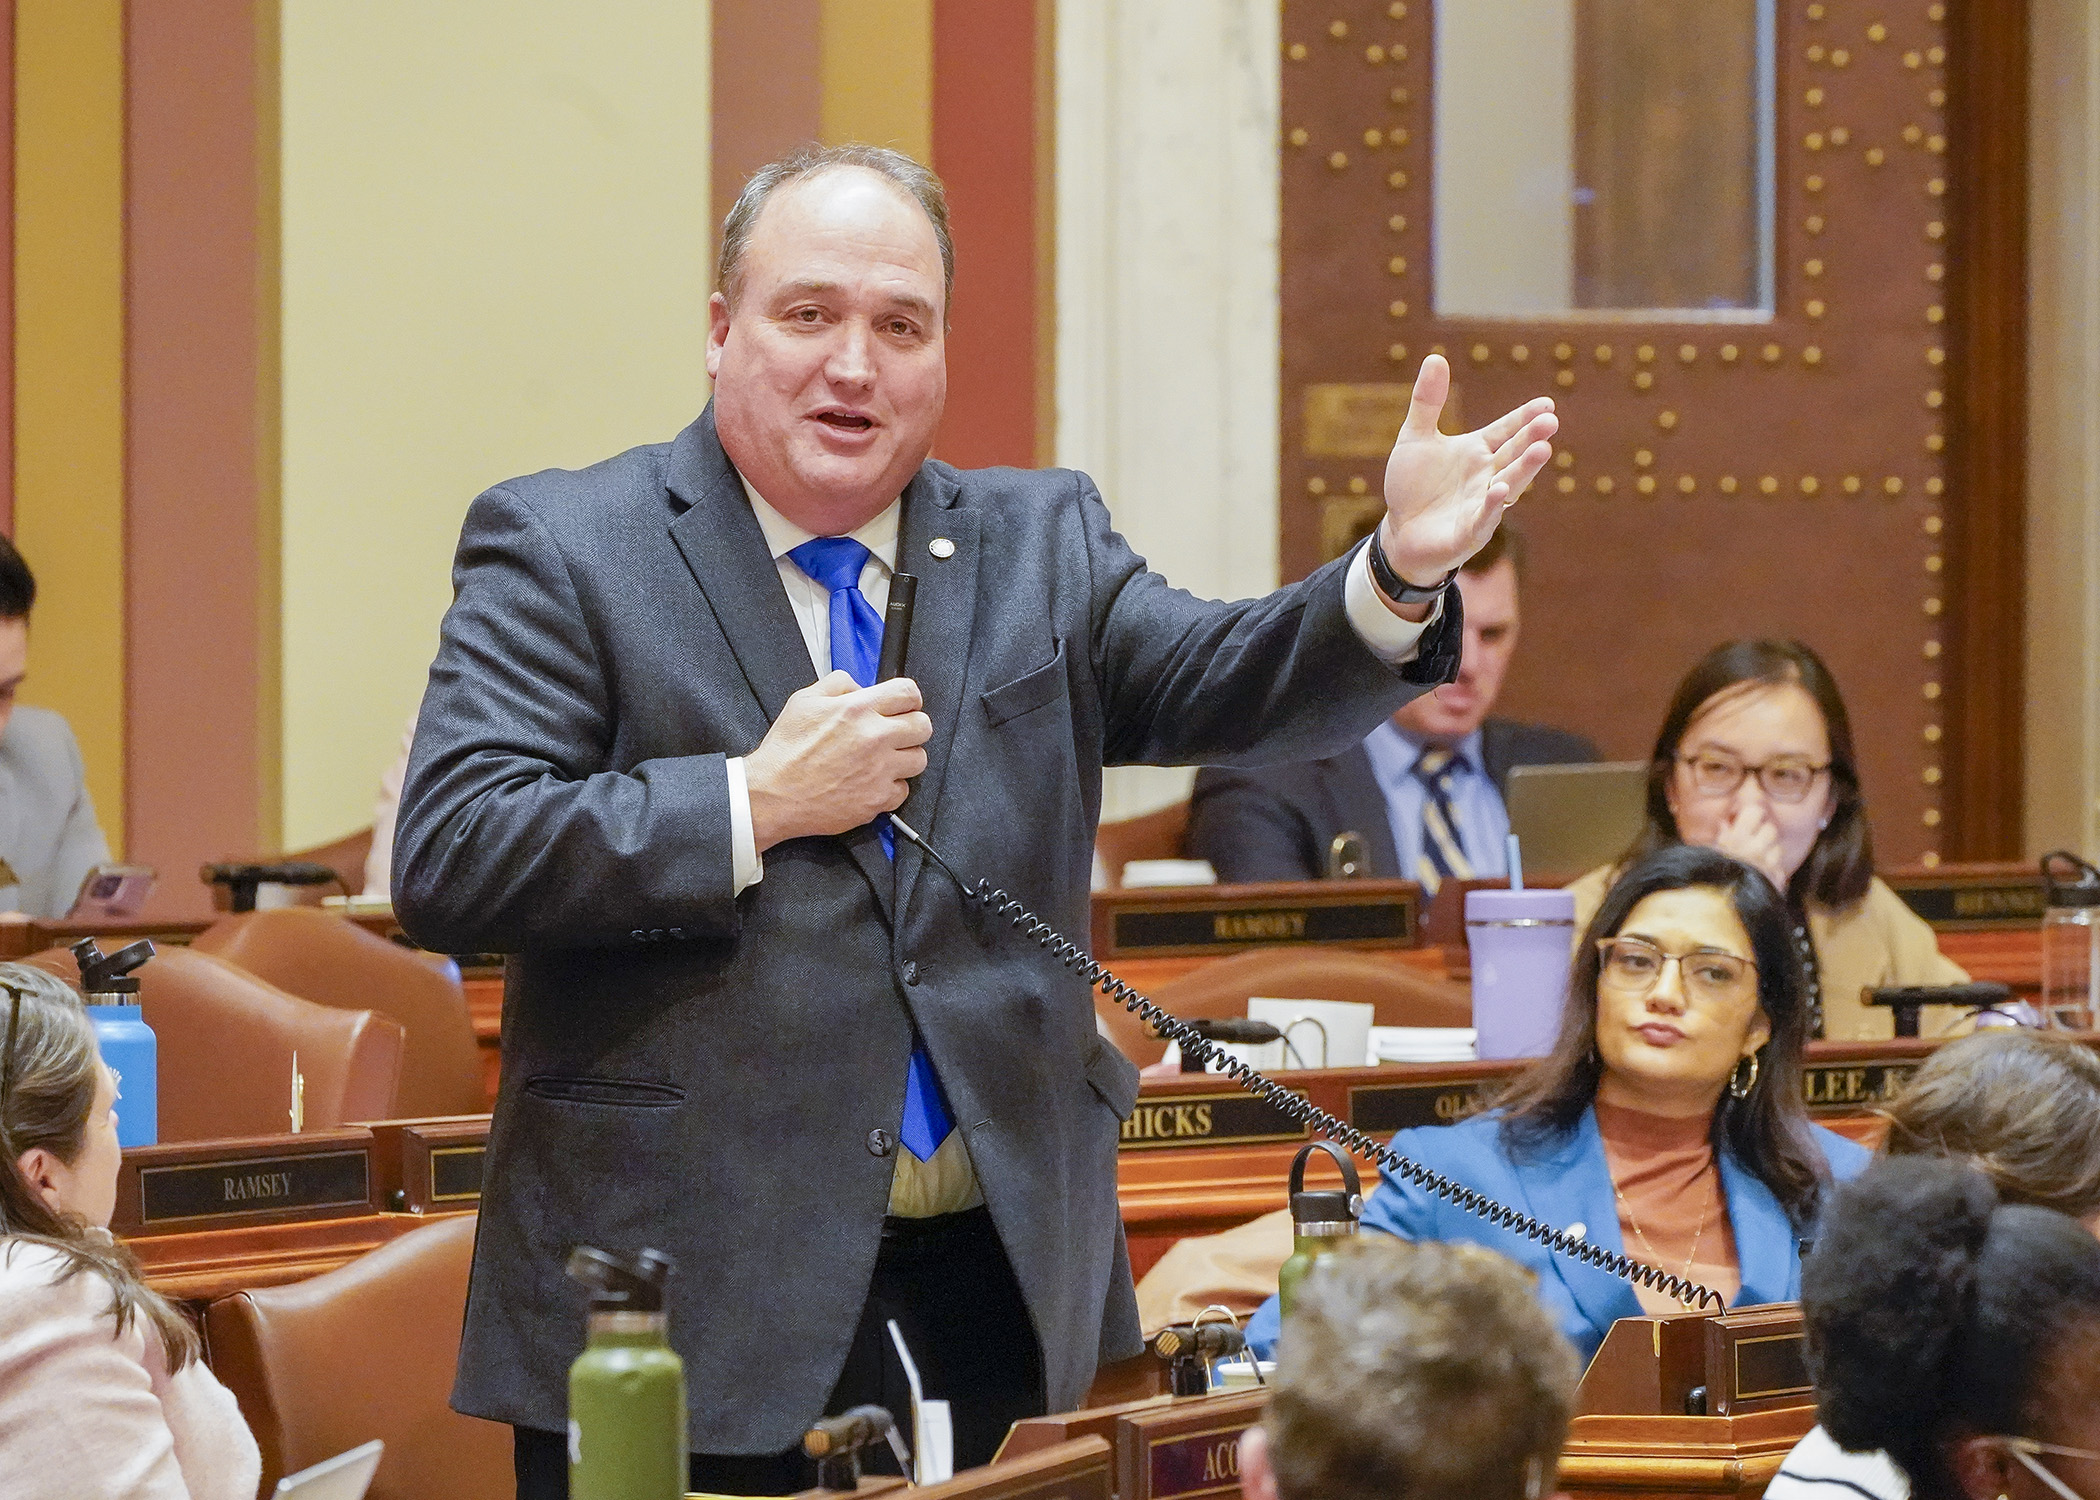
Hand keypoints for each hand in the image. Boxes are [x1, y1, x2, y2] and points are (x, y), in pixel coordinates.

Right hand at [745, 672, 930, 851]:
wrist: (773, 794)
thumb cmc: (785, 751)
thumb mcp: (804, 700)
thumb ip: (838, 684)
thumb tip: (861, 687)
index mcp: (857, 709)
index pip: (909, 693)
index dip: (909, 698)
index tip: (904, 705)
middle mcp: (874, 738)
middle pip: (923, 726)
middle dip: (911, 726)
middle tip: (895, 733)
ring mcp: (879, 771)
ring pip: (919, 759)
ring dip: (904, 758)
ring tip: (882, 760)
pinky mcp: (877, 799)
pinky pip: (903, 790)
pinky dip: (890, 788)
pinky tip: (871, 783)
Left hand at [1377, 354, 1557, 596]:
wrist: (1399, 531)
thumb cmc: (1412, 486)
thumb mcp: (1415, 438)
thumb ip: (1427, 401)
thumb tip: (1435, 357)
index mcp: (1478, 452)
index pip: (1507, 431)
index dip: (1525, 418)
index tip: (1546, 403)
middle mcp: (1487, 476)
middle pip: (1513, 455)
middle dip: (1531, 439)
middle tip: (1550, 422)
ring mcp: (1481, 505)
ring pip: (1509, 485)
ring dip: (1525, 469)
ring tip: (1543, 450)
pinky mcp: (1469, 533)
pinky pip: (1484, 518)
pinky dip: (1492, 506)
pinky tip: (1500, 490)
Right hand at [1710, 802, 1789, 892]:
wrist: (1721, 908)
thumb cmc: (1713, 878)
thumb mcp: (1712, 854)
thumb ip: (1722, 836)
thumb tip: (1726, 823)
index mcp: (1737, 838)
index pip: (1755, 811)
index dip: (1752, 815)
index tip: (1746, 822)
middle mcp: (1755, 848)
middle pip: (1771, 829)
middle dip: (1762, 834)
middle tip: (1752, 842)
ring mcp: (1767, 864)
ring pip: (1778, 848)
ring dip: (1769, 852)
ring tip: (1756, 860)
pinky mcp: (1776, 879)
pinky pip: (1779, 867)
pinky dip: (1772, 870)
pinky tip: (1760, 874)